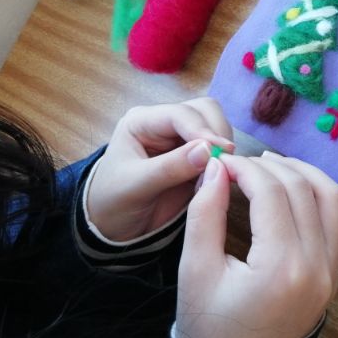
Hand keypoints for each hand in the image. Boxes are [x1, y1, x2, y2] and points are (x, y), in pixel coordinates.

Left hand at [87, 98, 233, 241]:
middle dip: (216, 133)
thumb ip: (170, 168)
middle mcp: (164, 123)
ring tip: (219, 171)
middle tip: (224, 161)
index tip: (221, 151)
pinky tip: (219, 176)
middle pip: (203, 111)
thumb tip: (208, 150)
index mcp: (142, 121)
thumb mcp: (135, 186)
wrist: (114, 227)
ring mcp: (181, 137)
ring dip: (223, 145)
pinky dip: (224, 158)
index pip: (179, 114)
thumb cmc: (113, 203)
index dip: (202, 130)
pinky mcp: (196, 155)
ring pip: (216, 125)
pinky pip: (218, 148)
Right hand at [176, 152, 337, 337]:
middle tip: (239, 163)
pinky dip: (317, 192)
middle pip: (302, 188)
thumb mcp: (195, 271)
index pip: (271, 193)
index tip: (221, 163)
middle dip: (268, 166)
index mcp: (281, 267)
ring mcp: (331, 269)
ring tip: (269, 164)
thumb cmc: (211, 327)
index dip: (245, 169)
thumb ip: (205, 214)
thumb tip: (216, 167)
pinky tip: (291, 184)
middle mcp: (316, 265)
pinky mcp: (334, 272)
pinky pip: (336, 217)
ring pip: (330, 197)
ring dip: (301, 171)